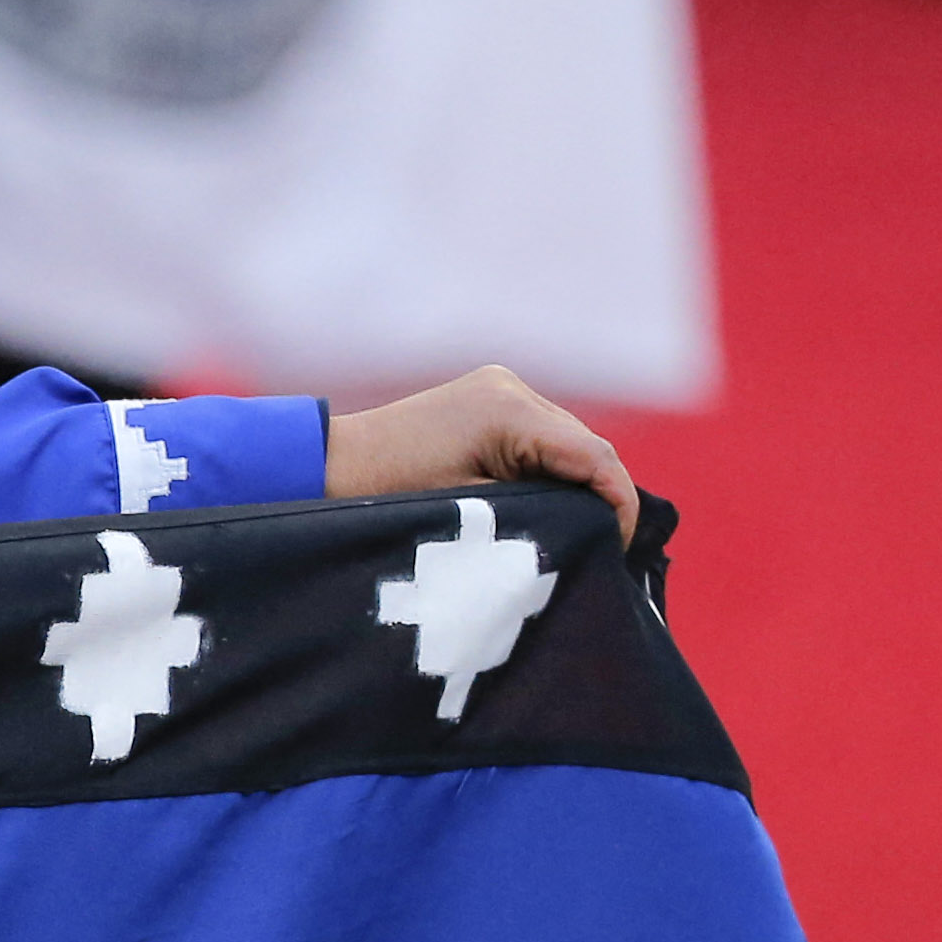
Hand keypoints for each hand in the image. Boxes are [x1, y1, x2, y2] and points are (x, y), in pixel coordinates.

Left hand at [326, 364, 639, 539]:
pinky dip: (550, 472)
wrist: (322, 470)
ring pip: (568, 444)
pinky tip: (547, 508)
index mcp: (510, 412)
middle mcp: (511, 389)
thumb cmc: (386, 499)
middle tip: (604, 552)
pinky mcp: (486, 400)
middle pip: (587, 449)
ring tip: (579, 535)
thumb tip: (594, 530)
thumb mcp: (471, 517)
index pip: (597, 458)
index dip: (620, 507)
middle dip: (602, 499)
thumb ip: (540, 515)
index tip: (618, 552)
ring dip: (577, 486)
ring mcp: (499, 389)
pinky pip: (540, 438)